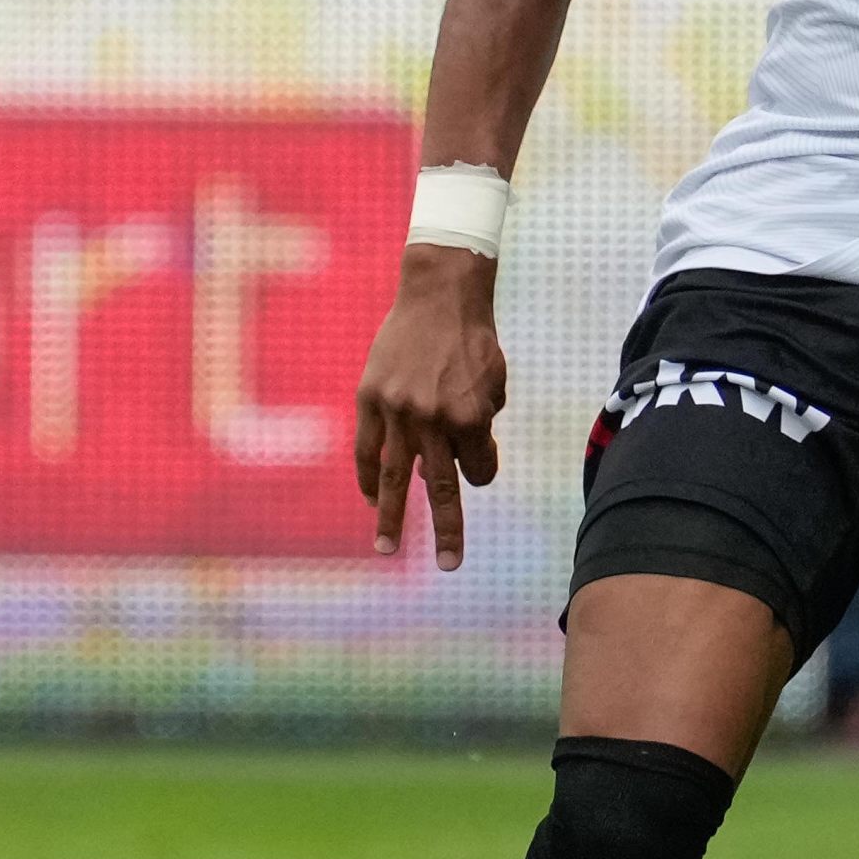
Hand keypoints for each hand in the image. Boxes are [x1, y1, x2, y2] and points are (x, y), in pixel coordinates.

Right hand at [353, 248, 507, 569]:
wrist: (440, 292)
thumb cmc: (473, 340)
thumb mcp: (493, 383)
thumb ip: (479, 426)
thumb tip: (458, 465)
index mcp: (470, 416)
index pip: (479, 469)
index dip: (482, 467)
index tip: (478, 455)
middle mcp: (433, 419)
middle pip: (440, 489)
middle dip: (447, 531)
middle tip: (449, 565)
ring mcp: (399, 410)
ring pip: (393, 478)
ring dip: (390, 517)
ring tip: (385, 549)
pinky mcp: (371, 398)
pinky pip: (366, 448)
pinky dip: (366, 476)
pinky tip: (368, 498)